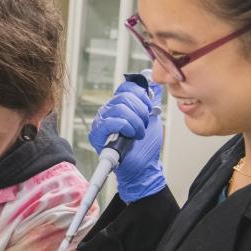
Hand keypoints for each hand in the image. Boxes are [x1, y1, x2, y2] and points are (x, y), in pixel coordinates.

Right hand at [89, 77, 165, 202]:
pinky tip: (130, 135)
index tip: (149, 108)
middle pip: (124, 96)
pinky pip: (110, 121)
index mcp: (120, 105)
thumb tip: (154, 84)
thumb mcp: (152, 119)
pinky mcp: (97, 134)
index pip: (126, 87)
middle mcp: (108, 110)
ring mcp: (101, 121)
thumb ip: (150, 102)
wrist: (144, 166)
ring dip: (135, 122)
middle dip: (140, 111)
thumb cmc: (146, 146)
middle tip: (144, 125)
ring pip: (119, 108)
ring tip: (138, 133)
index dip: (141, 95)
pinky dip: (125, 127)